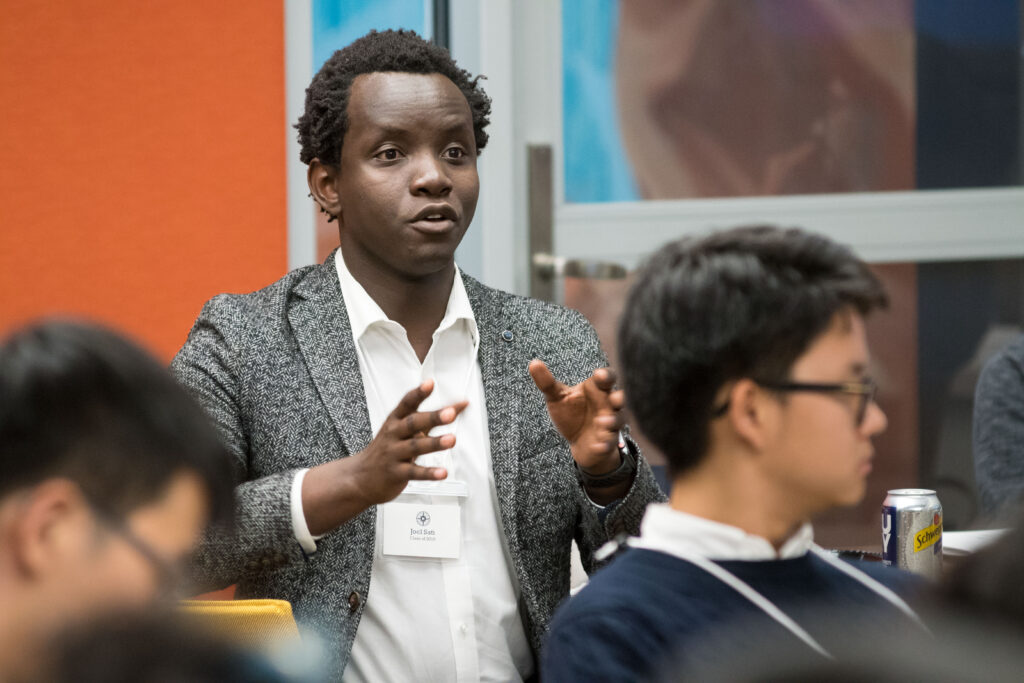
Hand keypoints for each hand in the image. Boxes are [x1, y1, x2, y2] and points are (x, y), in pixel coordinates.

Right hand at [350, 379, 467, 505]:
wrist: (361, 478)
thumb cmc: (389, 448)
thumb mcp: (406, 429)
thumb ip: (435, 417)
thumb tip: (462, 404)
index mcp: (395, 420)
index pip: (407, 403)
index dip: (418, 393)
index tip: (430, 384)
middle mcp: (394, 434)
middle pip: (413, 423)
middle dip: (433, 417)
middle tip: (450, 413)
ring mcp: (394, 453)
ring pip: (415, 447)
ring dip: (435, 443)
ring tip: (451, 440)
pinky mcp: (396, 473)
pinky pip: (414, 473)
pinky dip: (429, 473)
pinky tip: (442, 472)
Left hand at [528, 360, 624, 472]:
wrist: (577, 442)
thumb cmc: (570, 414)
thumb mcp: (556, 398)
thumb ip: (547, 383)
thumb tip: (533, 363)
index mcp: (597, 390)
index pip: (607, 378)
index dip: (606, 375)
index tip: (599, 375)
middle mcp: (607, 405)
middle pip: (620, 398)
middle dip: (619, 398)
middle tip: (614, 398)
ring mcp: (610, 424)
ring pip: (618, 420)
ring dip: (612, 421)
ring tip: (602, 422)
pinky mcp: (608, 441)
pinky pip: (610, 442)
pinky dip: (605, 443)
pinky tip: (598, 445)